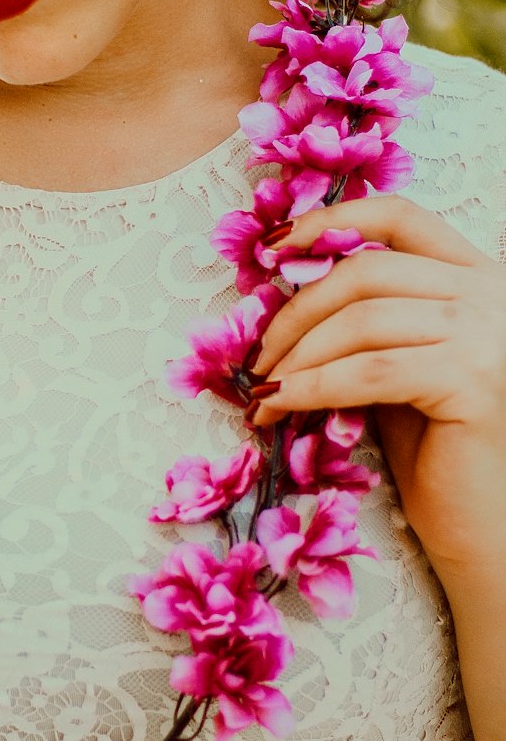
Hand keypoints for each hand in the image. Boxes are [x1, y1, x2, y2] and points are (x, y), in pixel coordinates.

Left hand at [249, 193, 505, 582]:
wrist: (479, 524)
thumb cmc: (433, 447)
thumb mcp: (393, 360)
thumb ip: (361, 317)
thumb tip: (281, 287)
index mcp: (475, 276)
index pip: (400, 216)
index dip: (332, 219)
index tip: (273, 246)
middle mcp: (491, 295)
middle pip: (367, 271)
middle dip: (297, 311)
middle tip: (258, 355)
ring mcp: (488, 334)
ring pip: (360, 322)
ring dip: (297, 355)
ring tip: (264, 387)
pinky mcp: (474, 380)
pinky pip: (367, 372)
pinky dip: (311, 386)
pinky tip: (281, 403)